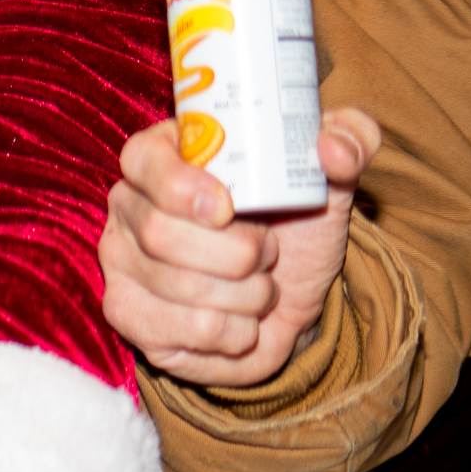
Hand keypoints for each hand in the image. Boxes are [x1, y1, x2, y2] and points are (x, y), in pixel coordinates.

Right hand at [98, 107, 381, 387]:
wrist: (289, 296)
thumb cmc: (295, 223)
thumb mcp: (330, 175)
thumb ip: (351, 139)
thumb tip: (331, 150)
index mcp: (161, 155)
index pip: (142, 160)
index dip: (178, 186)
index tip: (226, 206)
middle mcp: (127, 205)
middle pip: (161, 234)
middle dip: (238, 253)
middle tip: (267, 252)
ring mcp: (119, 263)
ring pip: (183, 288)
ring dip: (248, 294)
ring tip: (258, 285)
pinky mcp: (127, 316)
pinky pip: (190, 330)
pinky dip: (238, 331)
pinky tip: (241, 321)